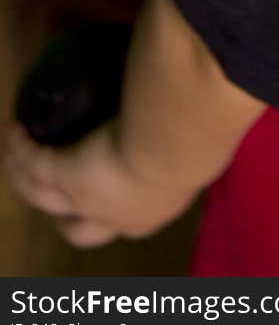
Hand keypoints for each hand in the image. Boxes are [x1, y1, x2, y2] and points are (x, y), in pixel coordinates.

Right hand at [2, 119, 200, 247]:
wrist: (180, 139)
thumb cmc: (203, 132)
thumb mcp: (205, 135)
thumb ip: (203, 121)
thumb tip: (214, 94)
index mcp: (156, 209)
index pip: (129, 222)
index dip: (114, 212)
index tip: (111, 184)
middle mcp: (118, 217)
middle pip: (79, 230)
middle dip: (68, 218)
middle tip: (61, 191)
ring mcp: (85, 200)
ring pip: (44, 195)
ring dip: (27, 176)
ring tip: (19, 148)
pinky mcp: (63, 174)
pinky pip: (32, 163)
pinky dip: (20, 147)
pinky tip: (13, 129)